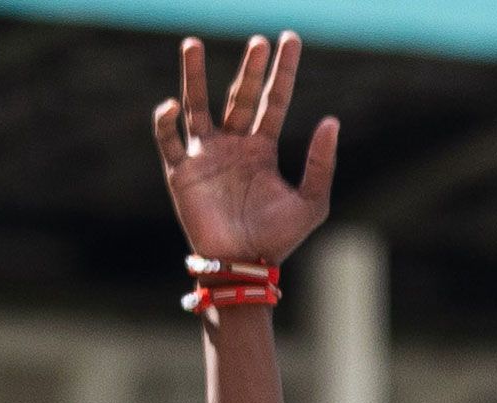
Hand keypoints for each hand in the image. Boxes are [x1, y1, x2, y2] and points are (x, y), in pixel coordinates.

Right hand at [154, 32, 338, 270]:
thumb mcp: (311, 203)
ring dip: (194, 75)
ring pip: (198, 105)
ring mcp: (205, 156)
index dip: (282, 70)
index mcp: (262, 148)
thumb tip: (331, 120)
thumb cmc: (277, 241)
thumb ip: (321, 164)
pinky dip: (165, 122)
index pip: (274, 99)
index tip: (290, 39)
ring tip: (193, 44)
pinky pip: (169, 140)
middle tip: (258, 42)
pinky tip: (172, 106)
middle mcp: (233, 145)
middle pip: (240, 95)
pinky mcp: (181, 174)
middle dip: (249, 69)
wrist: (243, 269)